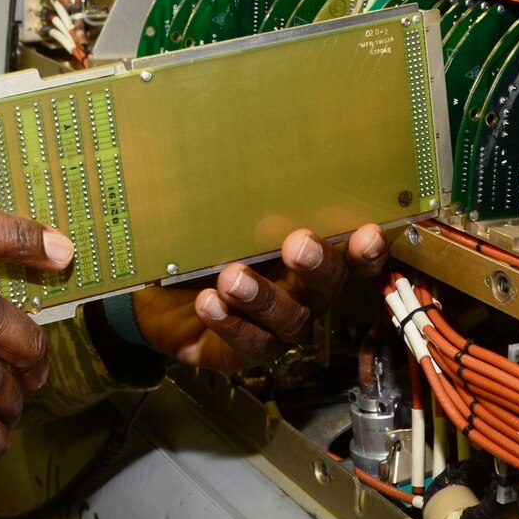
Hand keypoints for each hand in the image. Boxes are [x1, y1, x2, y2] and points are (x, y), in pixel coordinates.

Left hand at [130, 225, 387, 372]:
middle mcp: (299, 295)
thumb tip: (249, 164)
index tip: (367, 233)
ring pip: (289, 319)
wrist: (151, 293)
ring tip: (232, 277)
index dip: (365, 249)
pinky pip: (249, 344)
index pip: (349, 256)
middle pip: (326, 287)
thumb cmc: (196, 248)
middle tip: (298, 245)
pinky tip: (209, 303)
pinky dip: (230, 323)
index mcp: (304, 258)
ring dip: (263, 297)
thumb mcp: (215, 220)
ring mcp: (275, 328)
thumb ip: (239, 203)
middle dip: (317, 266)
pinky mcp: (243, 353)